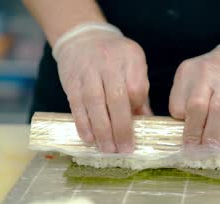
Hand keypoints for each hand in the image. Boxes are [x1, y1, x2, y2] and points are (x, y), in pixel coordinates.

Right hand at [53, 23, 150, 152]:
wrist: (82, 38)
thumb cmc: (114, 57)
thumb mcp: (132, 65)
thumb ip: (140, 93)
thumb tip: (148, 123)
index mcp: (131, 57)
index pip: (136, 88)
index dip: (137, 109)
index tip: (137, 125)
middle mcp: (109, 62)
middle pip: (117, 98)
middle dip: (121, 128)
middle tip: (125, 149)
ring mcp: (88, 71)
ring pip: (95, 104)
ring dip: (102, 130)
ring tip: (109, 149)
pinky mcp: (71, 81)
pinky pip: (77, 105)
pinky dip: (83, 124)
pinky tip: (90, 139)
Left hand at [169, 40, 219, 144]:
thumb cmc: (217, 73)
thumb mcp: (196, 78)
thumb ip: (188, 99)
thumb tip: (184, 131)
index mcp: (187, 71)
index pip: (177, 105)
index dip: (181, 123)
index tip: (185, 134)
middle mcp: (205, 74)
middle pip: (196, 107)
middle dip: (193, 133)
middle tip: (192, 150)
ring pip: (216, 114)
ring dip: (211, 137)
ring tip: (207, 152)